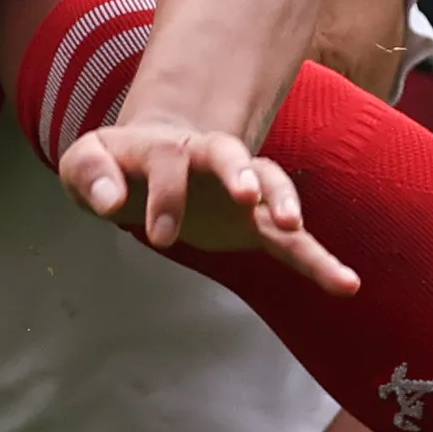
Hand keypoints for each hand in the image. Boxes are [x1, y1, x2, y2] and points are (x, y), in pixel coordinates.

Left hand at [60, 116, 357, 292]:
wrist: (152, 162)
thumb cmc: (117, 165)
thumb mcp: (86, 162)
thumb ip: (88, 172)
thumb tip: (110, 202)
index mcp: (166, 146)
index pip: (170, 159)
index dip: (165, 195)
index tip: (157, 237)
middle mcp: (211, 160)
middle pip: (230, 152)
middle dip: (239, 172)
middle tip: (246, 198)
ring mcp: (240, 189)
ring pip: (271, 183)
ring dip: (283, 201)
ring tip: (292, 227)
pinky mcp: (256, 224)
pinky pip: (294, 241)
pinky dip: (319, 262)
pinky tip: (346, 285)